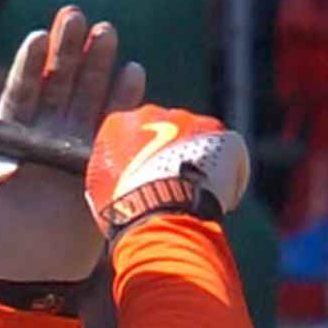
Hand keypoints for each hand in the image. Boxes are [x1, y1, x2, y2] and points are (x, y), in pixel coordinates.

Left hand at [0, 6, 146, 290]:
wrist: (29, 274)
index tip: (39, 35)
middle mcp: (46, 136)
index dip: (32, 63)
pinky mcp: (103, 166)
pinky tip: (134, 70)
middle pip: (59, 84)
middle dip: (68, 50)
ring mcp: (77, 149)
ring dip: (99, 64)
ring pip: (89, 97)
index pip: (23, 90)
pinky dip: (126, 100)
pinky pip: (116, 128)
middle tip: (76, 16)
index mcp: (14, 136)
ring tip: (107, 31)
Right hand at [84, 104, 249, 236]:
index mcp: (119, 124)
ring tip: (198, 192)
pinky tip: (221, 197)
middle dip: (170, 153)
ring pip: (196, 139)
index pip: (130, 135)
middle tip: (173, 184)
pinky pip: (227, 151)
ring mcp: (190, 120)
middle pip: (165, 130)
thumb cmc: (125, 209)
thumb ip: (108, 176)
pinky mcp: (222, 135)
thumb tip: (116, 182)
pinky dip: (227, 172)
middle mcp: (153, 113)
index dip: (140, 159)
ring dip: (197, 160)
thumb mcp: (99, 194)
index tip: (144, 179)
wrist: (161, 215)